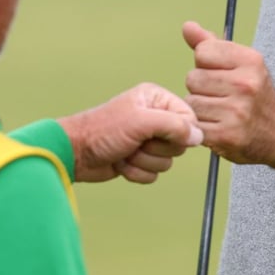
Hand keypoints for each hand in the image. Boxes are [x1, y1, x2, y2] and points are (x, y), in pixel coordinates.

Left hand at [58, 83, 202, 183]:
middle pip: (179, 143)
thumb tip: (198, 136)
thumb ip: (172, 125)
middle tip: (136, 142)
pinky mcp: (139, 159)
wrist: (76, 153)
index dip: (179, 133)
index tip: (158, 135)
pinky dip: (136, 172)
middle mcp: (154, 118)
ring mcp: (147, 140)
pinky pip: (154, 174)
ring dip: (144, 162)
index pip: (189, 119)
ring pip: (167, 162)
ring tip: (125, 152)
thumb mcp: (140, 122)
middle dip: (156, 149)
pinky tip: (121, 163)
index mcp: (156, 99)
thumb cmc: (102, 130)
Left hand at [182, 21, 274, 164]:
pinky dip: (202, 126)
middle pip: (193, 78)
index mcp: (250, 61)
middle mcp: (245, 85)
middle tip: (221, 96)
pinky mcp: (227, 136)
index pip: (202, 52)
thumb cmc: (256, 93)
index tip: (221, 73)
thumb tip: (187, 26)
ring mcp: (236, 112)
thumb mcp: (242, 63)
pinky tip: (218, 125)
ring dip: (200, 107)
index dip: (206, 63)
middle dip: (201, 87)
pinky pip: (195, 123)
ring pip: (191, 102)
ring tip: (220, 111)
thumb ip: (211, 44)